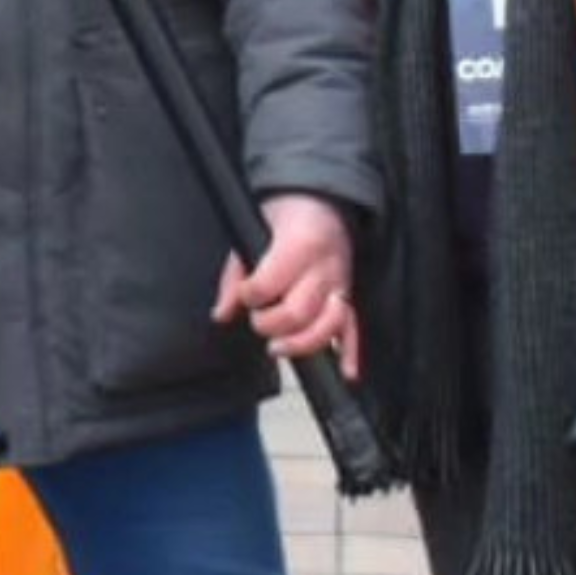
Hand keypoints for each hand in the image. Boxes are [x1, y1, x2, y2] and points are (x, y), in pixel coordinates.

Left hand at [213, 194, 358, 369]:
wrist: (320, 202)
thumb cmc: (283, 219)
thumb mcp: (250, 234)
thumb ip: (235, 277)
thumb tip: (221, 314)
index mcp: (298, 246)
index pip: (268, 285)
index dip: (250, 295)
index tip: (245, 295)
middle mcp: (323, 268)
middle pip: (299, 311)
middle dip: (272, 325)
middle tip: (259, 324)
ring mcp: (340, 284)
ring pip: (329, 325)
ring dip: (303, 343)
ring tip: (279, 347)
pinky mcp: (349, 297)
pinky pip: (354, 328)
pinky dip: (350, 352)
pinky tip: (346, 372)